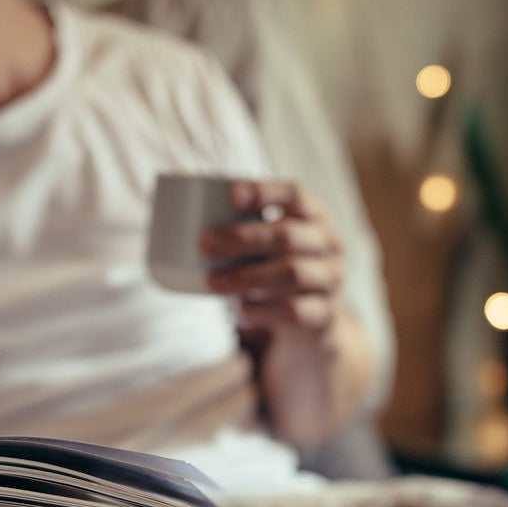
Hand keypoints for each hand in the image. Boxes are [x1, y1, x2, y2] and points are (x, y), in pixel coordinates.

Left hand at [200, 180, 346, 334]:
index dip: (264, 192)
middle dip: (243, 238)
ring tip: (213, 282)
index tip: (230, 196)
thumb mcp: (267, 243)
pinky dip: (263, 311)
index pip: (295, 194)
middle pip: (287, 235)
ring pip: (292, 273)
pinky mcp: (324, 314)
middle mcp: (329, 243)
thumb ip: (240, 228)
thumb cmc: (276, 266)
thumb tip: (176, 216)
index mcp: (315, 215)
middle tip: (205, 244)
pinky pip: (294, 311)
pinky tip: (240, 312)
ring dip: (247, 277)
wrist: (313, 315)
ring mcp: (331, 280)